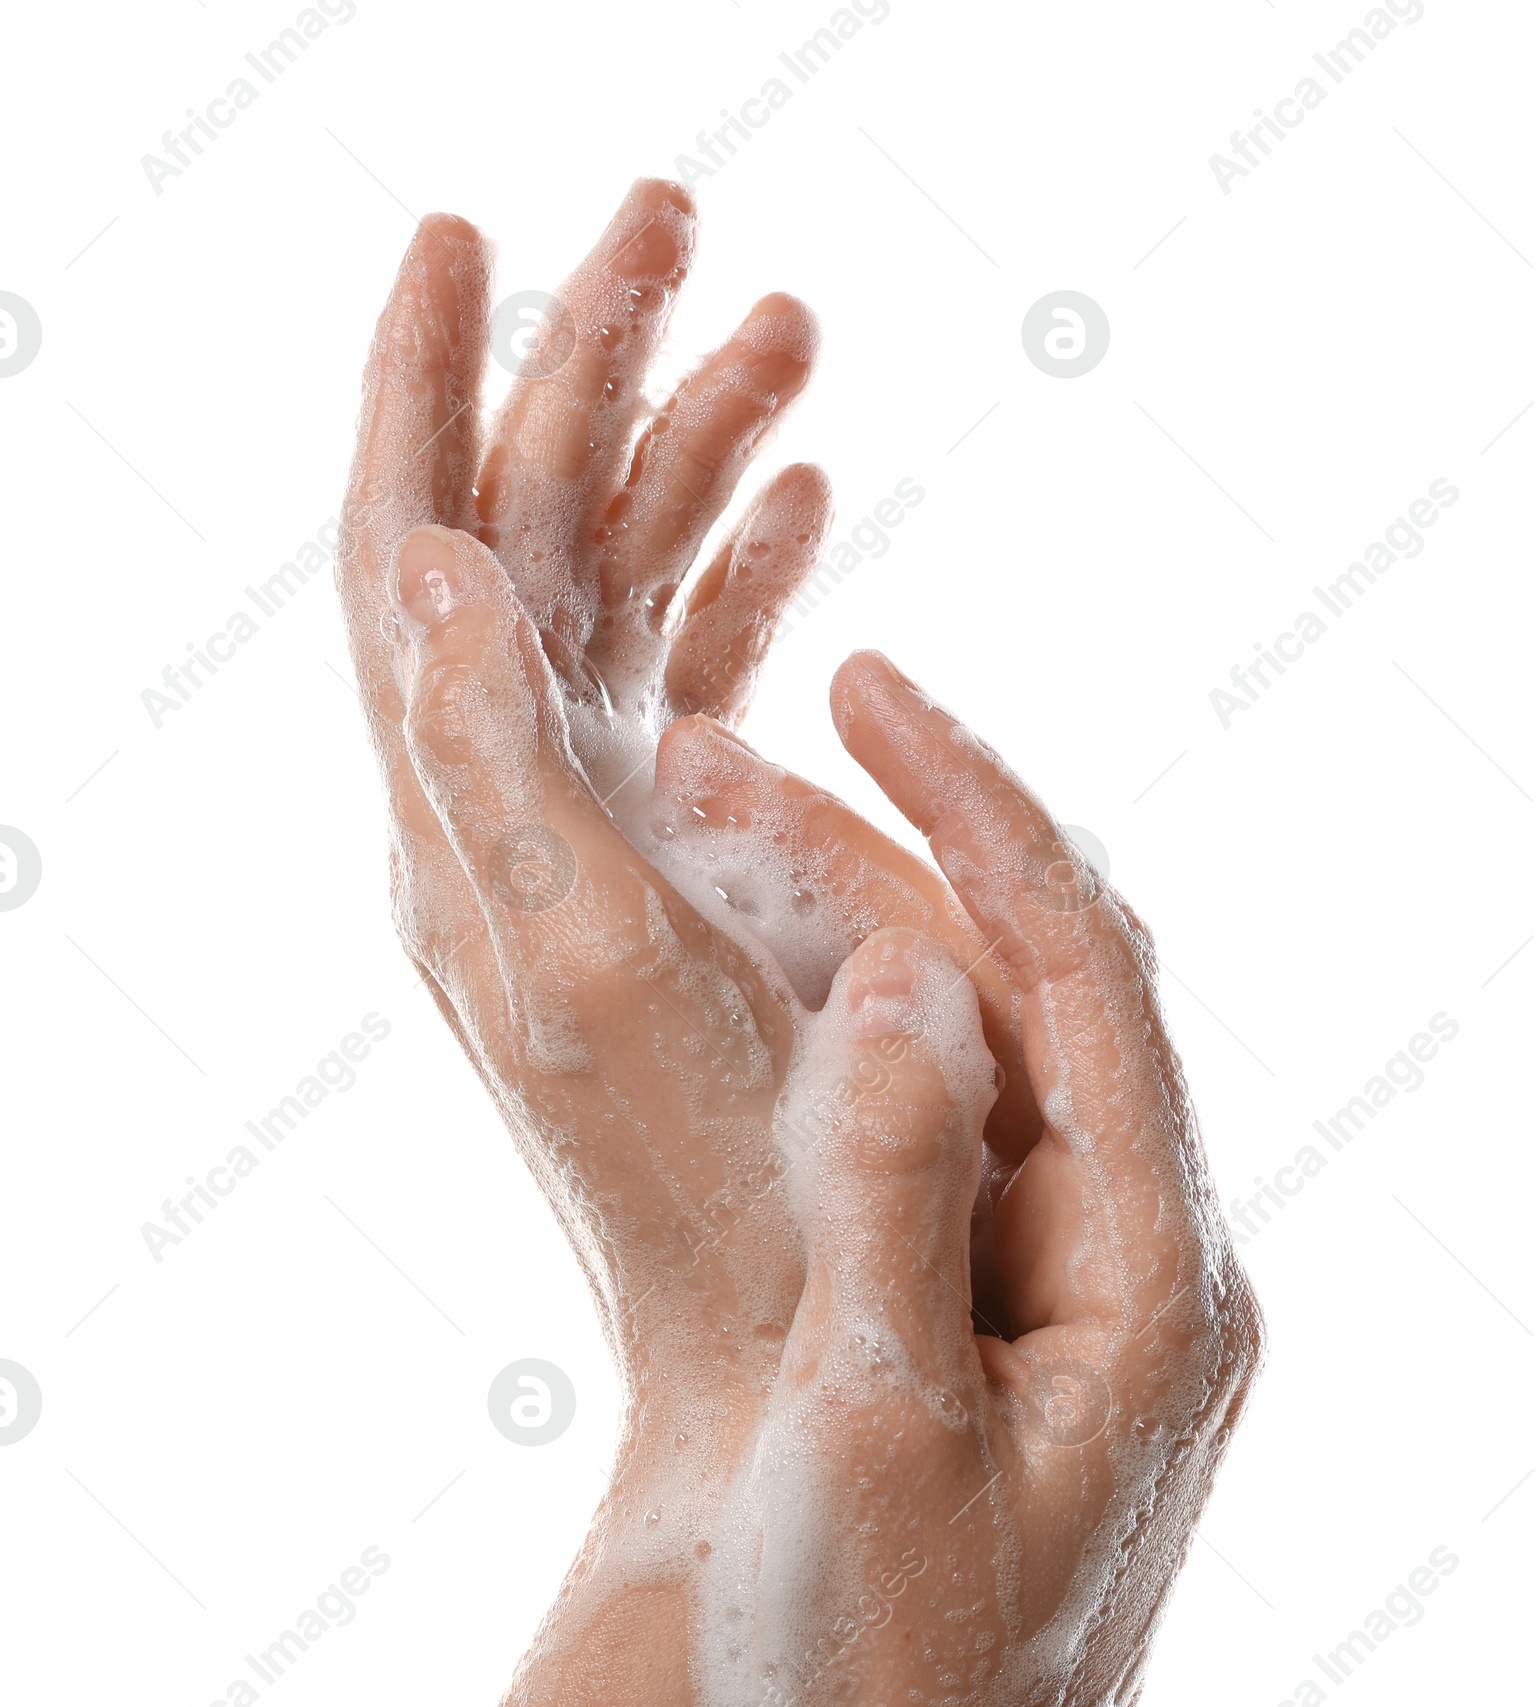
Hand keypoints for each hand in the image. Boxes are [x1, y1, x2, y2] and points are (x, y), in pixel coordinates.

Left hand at [338, 186, 1033, 1448]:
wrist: (785, 1325)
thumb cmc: (710, 1184)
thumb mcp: (581, 966)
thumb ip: (490, 765)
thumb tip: (420, 554)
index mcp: (464, 827)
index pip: (398, 560)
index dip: (413, 391)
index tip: (460, 232)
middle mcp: (509, 814)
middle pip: (513, 538)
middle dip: (583, 369)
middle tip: (669, 214)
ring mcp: (600, 833)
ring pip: (612, 593)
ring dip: (682, 453)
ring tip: (789, 330)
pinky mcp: (687, 865)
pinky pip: (691, 678)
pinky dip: (739, 576)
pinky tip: (804, 502)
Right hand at [697, 652, 1266, 1706]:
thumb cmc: (900, 1698)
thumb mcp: (874, 1437)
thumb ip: (890, 1189)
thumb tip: (899, 969)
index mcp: (1152, 1272)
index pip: (1084, 972)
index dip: (974, 811)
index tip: (863, 683)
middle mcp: (1153, 1265)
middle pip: (1042, 996)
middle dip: (896, 863)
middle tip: (727, 759)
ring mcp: (1095, 1306)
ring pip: (995, 1069)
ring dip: (868, 957)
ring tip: (720, 853)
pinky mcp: (1030, 1348)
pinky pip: (958, 1160)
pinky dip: (865, 1071)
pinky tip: (771, 1020)